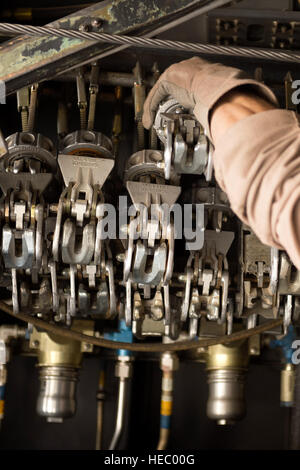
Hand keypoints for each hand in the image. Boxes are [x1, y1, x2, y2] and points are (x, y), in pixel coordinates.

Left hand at [142, 56, 277, 141]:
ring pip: (162, 92)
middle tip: (162, 118)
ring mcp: (179, 71)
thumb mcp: (226, 100)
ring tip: (152, 122)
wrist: (221, 88)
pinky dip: (151, 108)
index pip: (188, 85)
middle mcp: (191, 67)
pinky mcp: (168, 79)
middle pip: (172, 87)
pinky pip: (156, 95)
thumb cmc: (228, 95)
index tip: (181, 112)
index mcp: (206, 70)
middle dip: (166, 104)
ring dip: (155, 108)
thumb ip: (222, 106)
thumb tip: (229, 121)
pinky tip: (149, 121)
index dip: (182, 100)